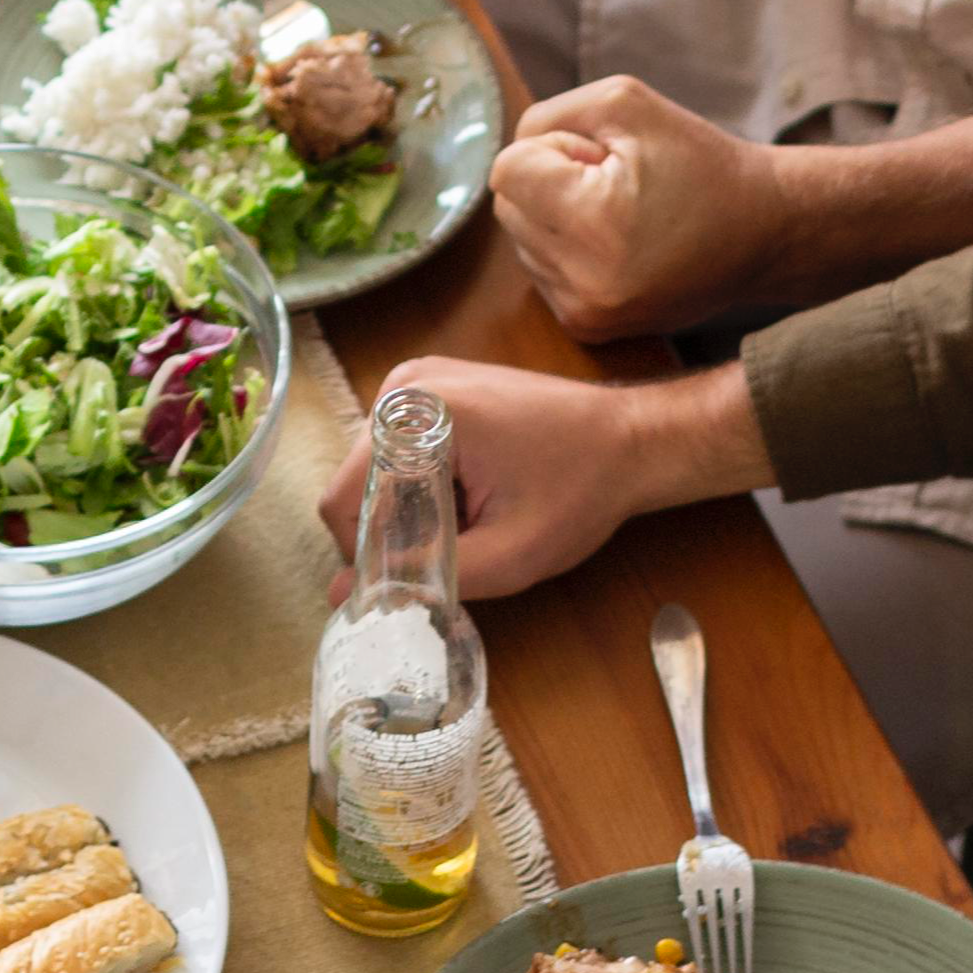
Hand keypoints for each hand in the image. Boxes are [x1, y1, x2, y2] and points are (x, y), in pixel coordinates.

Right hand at [314, 358, 759, 601]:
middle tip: (449, 553)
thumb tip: (340, 595)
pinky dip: (422, 482)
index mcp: (419, 411)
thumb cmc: (581, 491)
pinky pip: (399, 448)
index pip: (342, 497)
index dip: (365, 552)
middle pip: (356, 480)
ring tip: (468, 521)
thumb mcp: (509, 556)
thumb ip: (424, 578)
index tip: (414, 577)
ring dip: (409, 506)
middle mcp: (407, 383)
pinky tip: (469, 496)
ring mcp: (419, 378)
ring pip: (375, 468)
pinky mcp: (434, 385)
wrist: (632, 440)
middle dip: (392, 528)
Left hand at [494, 77, 791, 340]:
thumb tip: (508, 161)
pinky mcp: (587, 327)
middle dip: (550, 182)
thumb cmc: (700, 162)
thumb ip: (547, 118)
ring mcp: (584, 313)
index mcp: (595, 224)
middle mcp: (584, 282)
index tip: (607, 157)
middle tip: (620, 183)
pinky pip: (540, 268)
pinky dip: (567, 248)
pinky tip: (619, 243)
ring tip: (624, 214)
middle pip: (507, 204)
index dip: (554, 149)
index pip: (507, 171)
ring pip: (520, 238)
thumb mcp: (624, 104)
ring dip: (557, 216)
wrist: (764, 232)